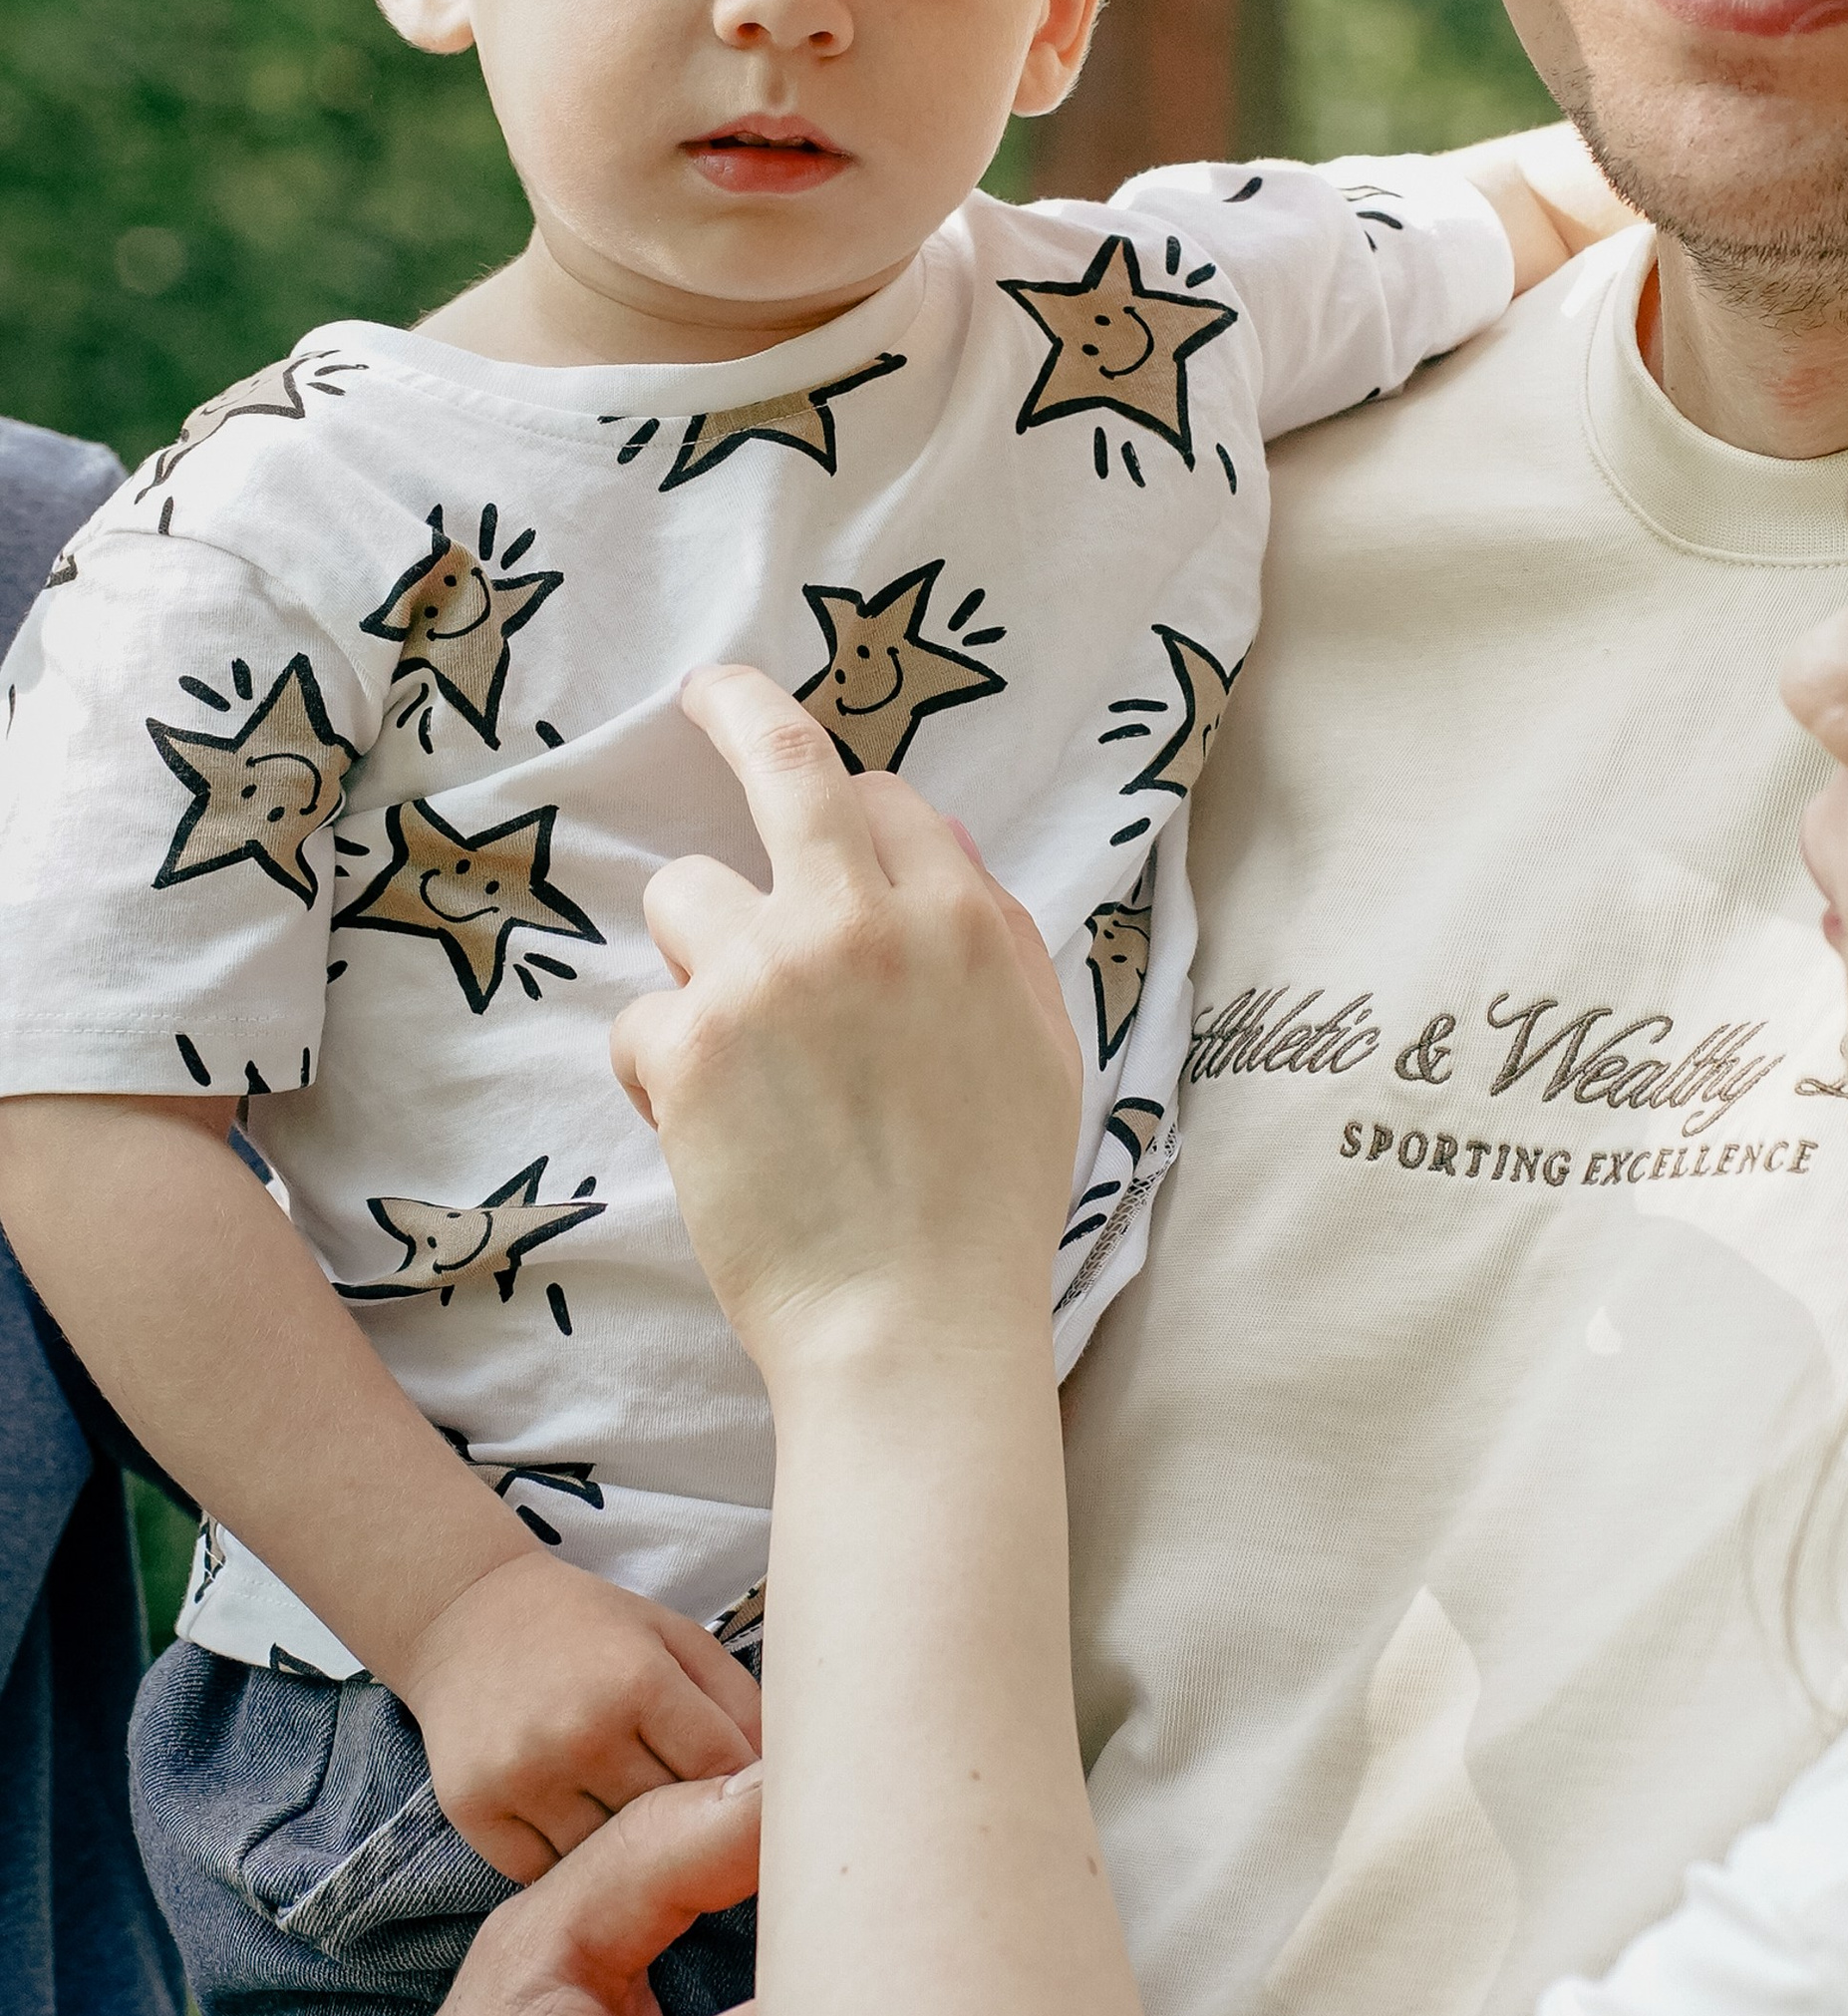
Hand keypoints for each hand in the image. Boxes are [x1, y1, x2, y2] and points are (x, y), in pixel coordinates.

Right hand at [392, 1552, 764, 1881]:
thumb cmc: (592, 1630)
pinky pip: (547, 1875)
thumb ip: (739, 1702)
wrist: (465, 1616)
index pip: (723, 1775)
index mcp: (639, 1680)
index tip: (759, 1814)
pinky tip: (581, 1836)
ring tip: (640, 1833)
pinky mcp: (474, 1812)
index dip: (747, 1799)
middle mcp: (579, 1732)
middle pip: (669, 1825)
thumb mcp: (675, 1638)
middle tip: (704, 1834)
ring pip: (609, 1863)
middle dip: (693, 1831)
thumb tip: (786, 1783)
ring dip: (631, 1856)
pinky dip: (572, 1868)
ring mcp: (522, 1777)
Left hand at [610, 664, 1082, 1396]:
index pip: (884, 801)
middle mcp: (863, 922)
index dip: (850, 817)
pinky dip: (660, 1073)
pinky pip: (638, 1017)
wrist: (912, 1323)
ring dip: (696, 962)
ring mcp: (768, 975)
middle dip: (737, 709)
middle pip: (783, 763)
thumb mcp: (1042, 1052)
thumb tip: (940, 845)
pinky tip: (710, 1133)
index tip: (819, 810)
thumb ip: (996, 937)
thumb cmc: (986, 1207)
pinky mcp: (688, 1045)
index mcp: (962, 921)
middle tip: (706, 692)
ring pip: (682, 896)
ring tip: (737, 1055)